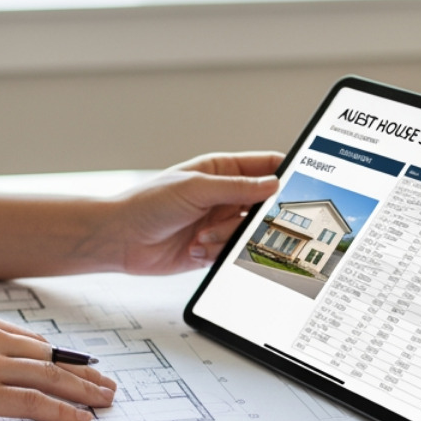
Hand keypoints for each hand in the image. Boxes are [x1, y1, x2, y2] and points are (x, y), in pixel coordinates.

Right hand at [0, 308, 117, 420]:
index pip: (28, 341)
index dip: (56, 357)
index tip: (74, 364)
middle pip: (49, 357)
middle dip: (81, 372)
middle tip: (106, 382)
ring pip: (50, 378)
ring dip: (84, 391)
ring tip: (105, 402)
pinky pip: (35, 403)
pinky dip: (63, 411)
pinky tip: (80, 419)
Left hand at [108, 151, 282, 274]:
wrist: (119, 239)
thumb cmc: (147, 204)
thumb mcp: (196, 188)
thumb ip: (237, 187)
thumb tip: (274, 183)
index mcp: (220, 171)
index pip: (265, 167)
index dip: (285, 174)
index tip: (300, 186)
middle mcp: (223, 196)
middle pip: (262, 205)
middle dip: (254, 218)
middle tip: (243, 222)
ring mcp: (218, 223)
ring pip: (247, 233)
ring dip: (226, 238)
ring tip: (201, 236)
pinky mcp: (211, 248)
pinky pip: (231, 253)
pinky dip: (216, 253)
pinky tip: (195, 248)